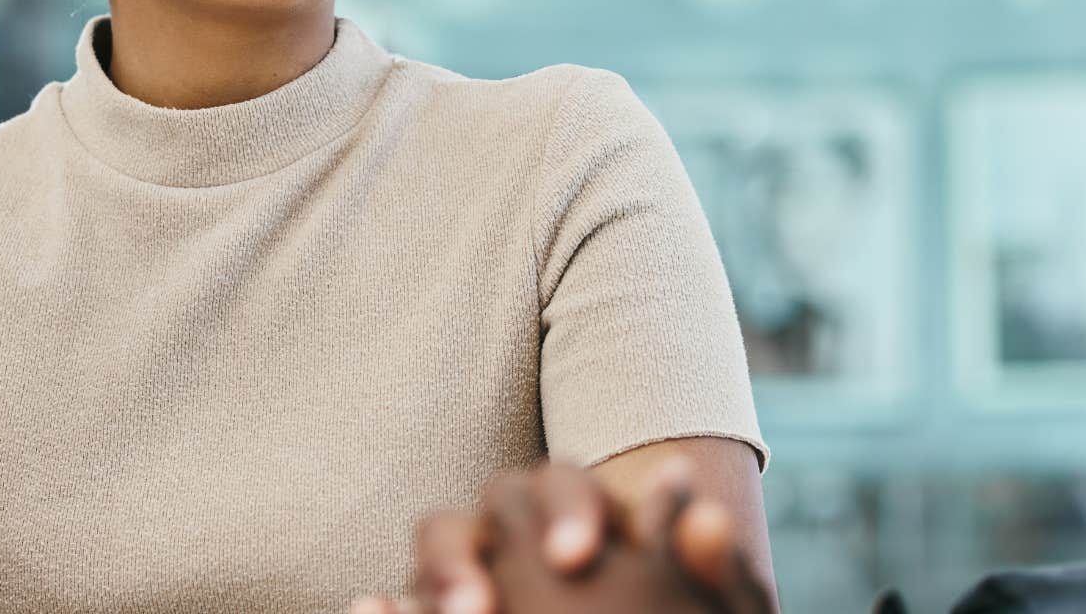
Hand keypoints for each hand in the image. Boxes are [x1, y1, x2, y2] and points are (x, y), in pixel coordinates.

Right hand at [356, 461, 773, 613]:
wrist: (619, 607)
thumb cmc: (663, 606)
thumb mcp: (689, 596)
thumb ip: (698, 562)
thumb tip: (714, 522)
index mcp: (581, 506)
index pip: (564, 483)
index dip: (567, 512)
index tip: (577, 556)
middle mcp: (521, 519)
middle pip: (495, 502)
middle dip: (493, 543)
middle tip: (490, 602)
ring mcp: (474, 558)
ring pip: (440, 537)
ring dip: (441, 571)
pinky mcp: (438, 596)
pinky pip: (402, 596)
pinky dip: (385, 605)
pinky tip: (371, 608)